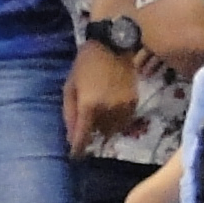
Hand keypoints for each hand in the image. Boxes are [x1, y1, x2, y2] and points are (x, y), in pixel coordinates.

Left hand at [63, 42, 136, 156]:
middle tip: (88, 120)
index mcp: (89, 106)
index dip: (78, 150)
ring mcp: (123, 106)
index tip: (75, 157)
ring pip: (113, 130)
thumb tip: (71, 139)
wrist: (112, 45)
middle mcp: (108, 110)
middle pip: (98, 135)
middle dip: (91, 132)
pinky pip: (125, 121)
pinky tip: (111, 110)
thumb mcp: (70, 88)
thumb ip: (70, 115)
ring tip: (100, 113)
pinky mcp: (134, 102)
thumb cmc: (84, 65)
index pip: (83, 138)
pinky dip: (117, 120)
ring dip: (104, 127)